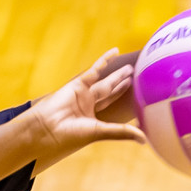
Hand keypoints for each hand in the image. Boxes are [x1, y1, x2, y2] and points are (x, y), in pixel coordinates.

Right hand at [29, 50, 146, 158]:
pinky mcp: (78, 84)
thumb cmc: (70, 135)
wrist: (46, 129)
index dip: (121, 101)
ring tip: (131, 68)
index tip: (137, 96)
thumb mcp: (99, 132)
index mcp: (91, 120)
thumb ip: (122, 132)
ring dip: (117, 74)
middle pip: (108, 93)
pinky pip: (94, 70)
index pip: (111, 109)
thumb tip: (145, 139)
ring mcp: (82, 94)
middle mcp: (87, 106)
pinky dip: (104, 60)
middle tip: (134, 77)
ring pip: (104, 82)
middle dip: (120, 85)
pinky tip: (115, 52)